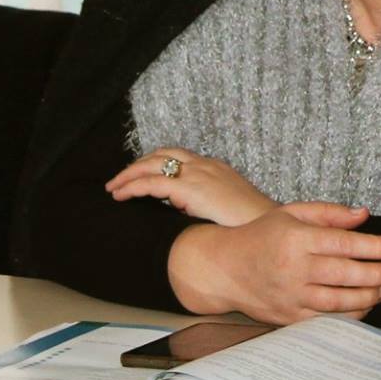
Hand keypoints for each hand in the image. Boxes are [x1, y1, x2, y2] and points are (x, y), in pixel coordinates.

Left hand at [109, 148, 275, 226]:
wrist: (266, 224)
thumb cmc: (251, 223)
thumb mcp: (228, 207)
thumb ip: (208, 204)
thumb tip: (187, 213)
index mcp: (213, 168)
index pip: (177, 156)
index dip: (154, 162)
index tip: (140, 174)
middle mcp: (203, 165)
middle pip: (161, 155)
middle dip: (136, 165)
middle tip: (119, 180)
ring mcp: (197, 174)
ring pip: (152, 165)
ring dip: (129, 174)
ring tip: (114, 187)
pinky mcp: (189, 189)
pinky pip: (152, 184)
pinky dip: (133, 187)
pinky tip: (122, 195)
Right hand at [167, 201, 380, 324]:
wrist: (226, 267)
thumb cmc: (262, 236)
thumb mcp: (292, 213)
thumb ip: (330, 213)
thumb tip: (363, 215)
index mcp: (296, 238)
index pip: (343, 243)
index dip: (373, 246)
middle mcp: (293, 268)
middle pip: (345, 274)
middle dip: (376, 274)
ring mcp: (290, 295)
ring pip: (338, 301)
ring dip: (367, 297)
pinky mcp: (288, 317)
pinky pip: (325, 320)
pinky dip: (348, 315)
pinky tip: (362, 306)